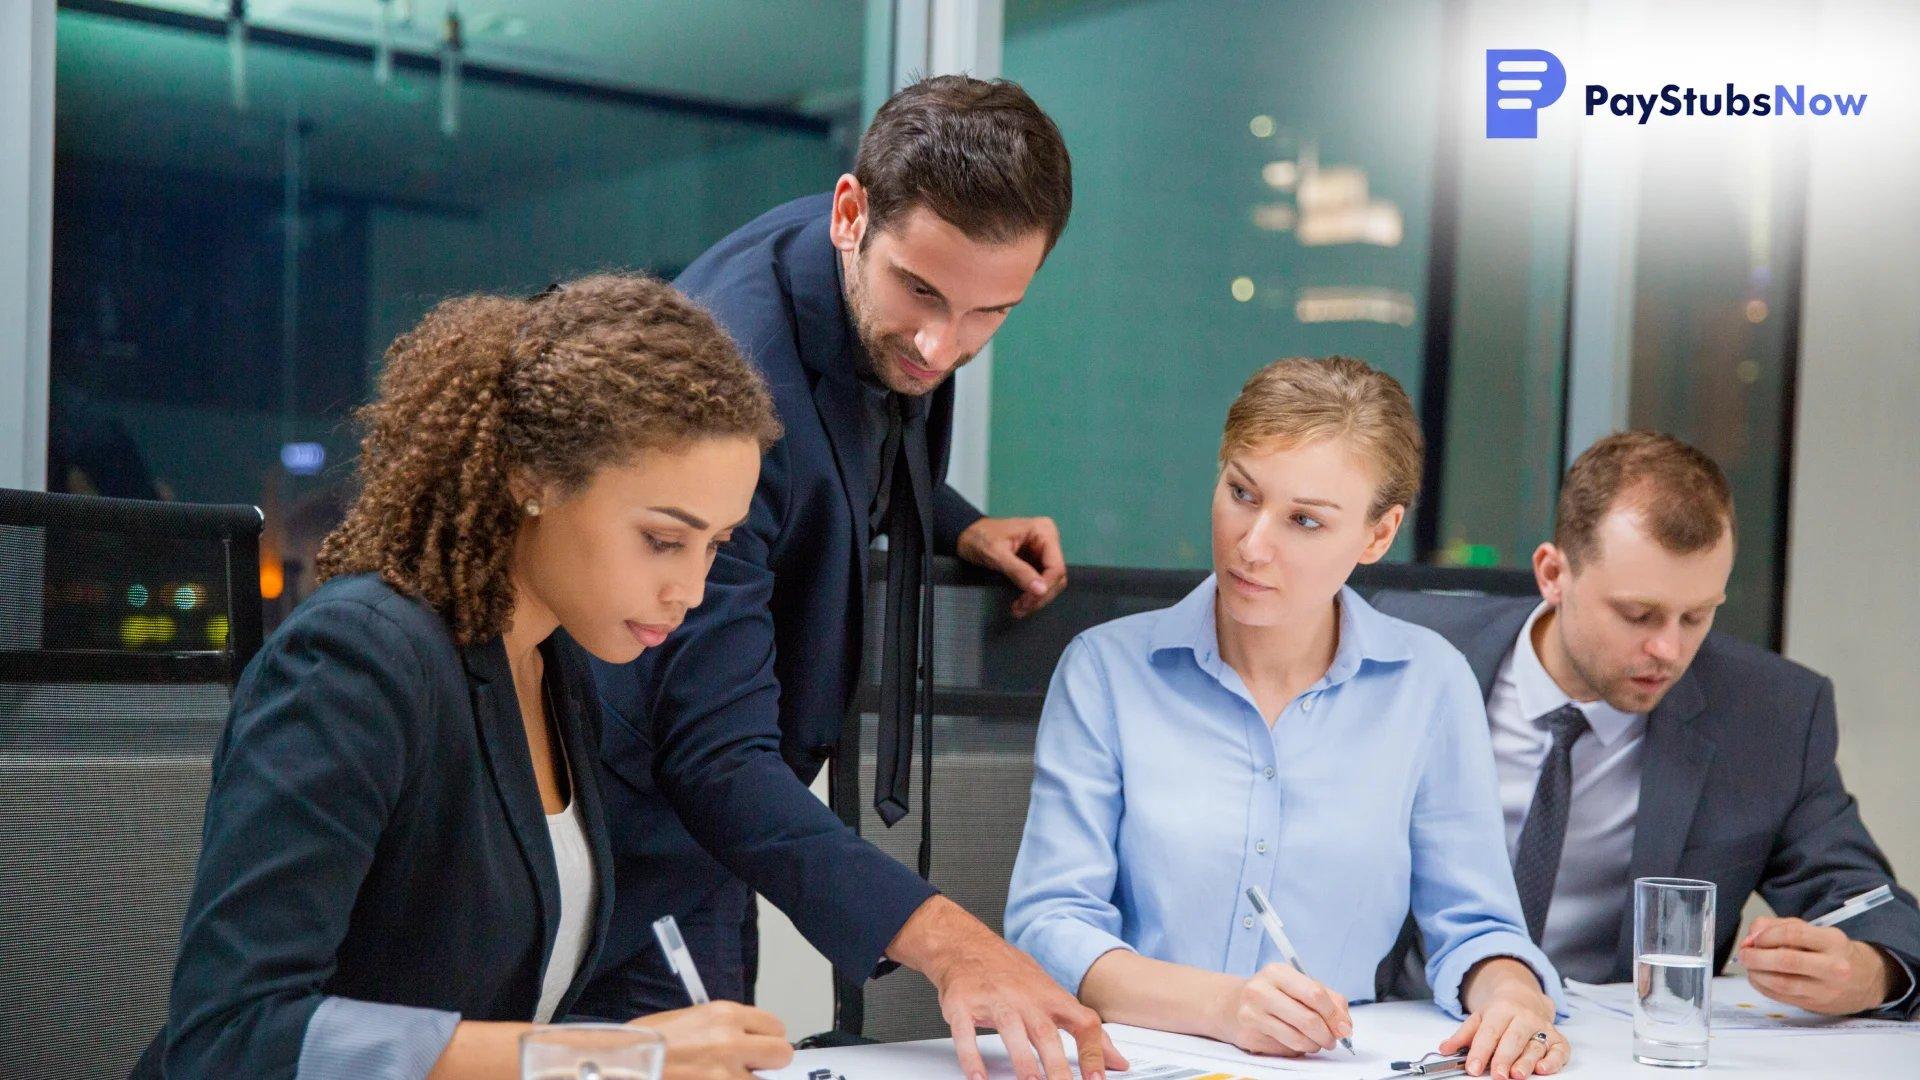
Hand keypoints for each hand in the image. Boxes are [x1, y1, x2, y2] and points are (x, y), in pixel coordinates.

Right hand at [631, 1001, 792, 1079]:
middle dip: (767, 1063)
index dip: (766, 1039)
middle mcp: (731, 1042)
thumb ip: (723, 1028)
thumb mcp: (688, 1020)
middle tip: (748, 1068)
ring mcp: (725, 1076)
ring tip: (720, 1079)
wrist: (618, 1064)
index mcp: (724, 1015)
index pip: (775, 1026)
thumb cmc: (644, 1044)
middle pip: (781, 1054)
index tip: (757, 1048)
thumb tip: (747, 1040)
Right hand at [889, 896, 1127, 1079]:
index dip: (1093, 1051)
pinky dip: (972, 1055)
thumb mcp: (1054, 995)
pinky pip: (966, 1032)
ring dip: (1022, 1060)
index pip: (1082, 1022)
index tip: (1098, 1079)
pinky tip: (978, 1077)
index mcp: (1052, 998)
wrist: (967, 946)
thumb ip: (1084, 1028)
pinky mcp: (963, 1004)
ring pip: (1011, 1030)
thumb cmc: (1014, 975)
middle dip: (1057, 1065)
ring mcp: (994, 1000)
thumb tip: (1117, 1060)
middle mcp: (1025, 998)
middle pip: (1046, 1032)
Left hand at [956, 516, 1066, 616]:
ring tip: (1018, 608)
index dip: (1045, 587)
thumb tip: (1041, 590)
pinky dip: (1032, 596)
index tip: (1027, 601)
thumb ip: (1019, 571)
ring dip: (1036, 599)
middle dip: (1040, 596)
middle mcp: (1048, 541)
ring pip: (1050, 583)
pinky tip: (1020, 603)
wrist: (965, 535)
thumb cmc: (979, 538)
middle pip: (1056, 577)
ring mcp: (1042, 552)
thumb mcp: (997, 554)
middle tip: (1021, 608)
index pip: (1056, 567)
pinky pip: (1040, 583)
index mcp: (1044, 532)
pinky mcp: (1035, 563)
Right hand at [1205, 963, 1351, 1056]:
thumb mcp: (1296, 984)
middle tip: (1332, 1040)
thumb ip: (1327, 999)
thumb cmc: (1271, 993)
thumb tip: (1345, 1025)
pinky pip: (1285, 1050)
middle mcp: (1260, 991)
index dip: (1334, 1015)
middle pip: (1308, 1020)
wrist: (1228, 1004)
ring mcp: (1252, 1015)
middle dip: (1327, 1035)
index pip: (1315, 994)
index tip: (1344, 1027)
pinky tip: (1292, 1040)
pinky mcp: (1249, 1037)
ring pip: (1298, 1040)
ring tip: (1315, 1041)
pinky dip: (1297, 1049)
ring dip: (1314, 1045)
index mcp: (1276, 972)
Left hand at [1443, 958, 1566, 1077]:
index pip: (1489, 1032)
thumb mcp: (1479, 1018)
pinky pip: (1560, 1049)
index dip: (1480, 1051)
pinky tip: (1544, 1069)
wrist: (1525, 997)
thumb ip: (1463, 1035)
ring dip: (1527, 1062)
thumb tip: (1444, 1049)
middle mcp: (1524, 1017)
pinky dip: (1554, 1060)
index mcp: (1502, 1009)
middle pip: (1513, 1039)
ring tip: (1517, 1075)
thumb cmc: (1500, 1012)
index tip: (1472, 1068)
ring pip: (1535, 1046)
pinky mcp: (1557, 1038)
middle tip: (1497, 1075)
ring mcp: (1542, 1027)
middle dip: (1504, 1058)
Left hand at [1739, 916, 1895, 1014]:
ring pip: (1783, 983)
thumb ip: (1780, 926)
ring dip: (1757, 974)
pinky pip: (1782, 997)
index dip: (1767, 935)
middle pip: (1787, 961)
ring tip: (1749, 966)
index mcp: (1833, 941)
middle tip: (1744, 954)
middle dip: (1757, 957)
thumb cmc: (1834, 952)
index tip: (1754, 938)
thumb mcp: (1815, 931)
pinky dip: (1763, 987)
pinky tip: (1758, 978)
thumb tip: (1752, 935)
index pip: (1794, 934)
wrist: (1867, 981)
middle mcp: (1833, 966)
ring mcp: (1826, 989)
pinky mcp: (1817, 1005)